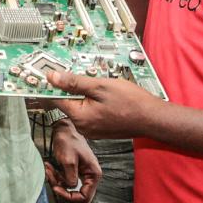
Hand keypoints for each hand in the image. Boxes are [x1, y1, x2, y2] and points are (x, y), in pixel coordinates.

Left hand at [46, 120, 101, 202]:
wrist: (64, 128)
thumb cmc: (68, 139)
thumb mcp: (68, 160)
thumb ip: (70, 178)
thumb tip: (69, 188)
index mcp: (93, 174)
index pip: (85, 197)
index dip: (70, 197)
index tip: (58, 189)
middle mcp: (90, 176)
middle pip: (77, 195)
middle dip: (62, 190)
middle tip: (53, 181)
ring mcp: (82, 174)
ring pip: (69, 188)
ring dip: (57, 181)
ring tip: (49, 170)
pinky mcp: (74, 171)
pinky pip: (64, 180)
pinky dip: (56, 177)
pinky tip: (50, 168)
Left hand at [48, 72, 163, 139]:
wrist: (152, 118)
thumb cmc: (131, 103)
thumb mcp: (100, 86)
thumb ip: (74, 82)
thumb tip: (53, 77)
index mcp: (80, 117)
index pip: (55, 98)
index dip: (53, 83)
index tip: (50, 72)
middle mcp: (83, 127)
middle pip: (68, 102)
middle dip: (74, 87)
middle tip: (86, 75)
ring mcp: (92, 130)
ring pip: (80, 106)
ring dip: (86, 94)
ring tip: (102, 86)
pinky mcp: (100, 129)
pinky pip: (90, 112)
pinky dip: (94, 102)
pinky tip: (107, 96)